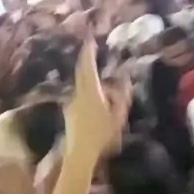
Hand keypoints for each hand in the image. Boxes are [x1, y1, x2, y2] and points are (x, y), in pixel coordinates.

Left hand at [64, 41, 129, 159]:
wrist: (79, 154)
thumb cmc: (101, 136)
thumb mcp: (118, 117)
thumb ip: (122, 97)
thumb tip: (125, 81)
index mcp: (91, 93)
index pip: (88, 67)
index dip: (88, 53)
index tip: (90, 40)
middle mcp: (78, 94)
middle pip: (81, 73)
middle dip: (86, 60)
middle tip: (90, 49)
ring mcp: (71, 103)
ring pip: (83, 87)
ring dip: (92, 83)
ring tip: (104, 90)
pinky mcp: (69, 112)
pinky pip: (81, 98)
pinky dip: (89, 95)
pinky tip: (97, 107)